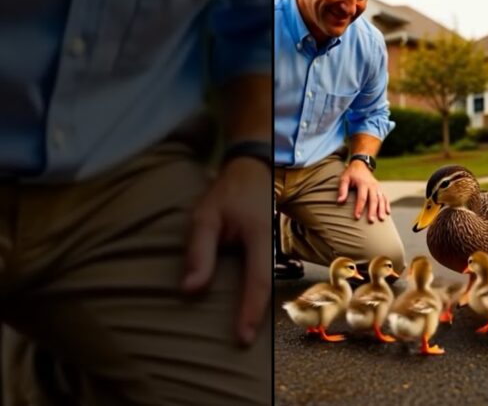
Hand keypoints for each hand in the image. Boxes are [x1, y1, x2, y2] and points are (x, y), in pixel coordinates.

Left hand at [181, 157, 271, 345]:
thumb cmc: (227, 193)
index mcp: (259, 238)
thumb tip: (191, 290)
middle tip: (243, 343)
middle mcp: (269, 246)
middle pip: (264, 288)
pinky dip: (250, 294)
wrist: (251, 171)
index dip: (251, 311)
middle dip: (255, 317)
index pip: (257, 281)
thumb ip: (199, 251)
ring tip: (243, 331)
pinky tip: (241, 307)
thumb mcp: (205, 216)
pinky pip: (258, 276)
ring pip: (262, 283)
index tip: (243, 338)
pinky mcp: (264, 250)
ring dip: (253, 306)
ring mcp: (270, 248)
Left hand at [336, 161, 390, 221]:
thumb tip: (340, 201)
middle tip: (371, 221)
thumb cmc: (350, 174)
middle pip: (373, 200)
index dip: (359, 208)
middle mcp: (372, 185)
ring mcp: (377, 187)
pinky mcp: (380, 188)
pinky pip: (385, 197)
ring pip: (381, 199)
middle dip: (373, 211)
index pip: (362, 197)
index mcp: (363, 183)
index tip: (357, 217)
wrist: (361, 164)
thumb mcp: (344, 179)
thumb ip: (342, 190)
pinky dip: (387, 204)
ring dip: (381, 209)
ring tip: (381, 219)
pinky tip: (388, 212)